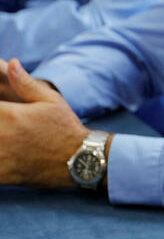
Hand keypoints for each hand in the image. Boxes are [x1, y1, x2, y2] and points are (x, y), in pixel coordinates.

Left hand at [0, 58, 87, 186]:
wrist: (80, 160)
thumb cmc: (66, 128)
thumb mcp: (51, 100)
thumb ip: (25, 82)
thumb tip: (11, 62)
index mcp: (9, 113)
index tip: (1, 111)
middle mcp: (1, 134)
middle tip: (2, 125)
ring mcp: (0, 156)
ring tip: (3, 138)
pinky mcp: (2, 175)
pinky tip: (2, 154)